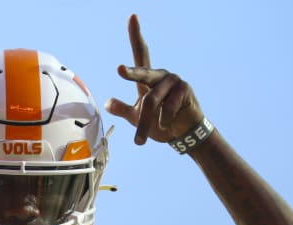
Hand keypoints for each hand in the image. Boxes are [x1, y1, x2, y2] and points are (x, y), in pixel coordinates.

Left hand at [105, 14, 203, 144]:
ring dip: (146, 123)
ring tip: (142, 139)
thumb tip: (107, 103)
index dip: (136, 35)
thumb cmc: (158, 123)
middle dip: (131, 73)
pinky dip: (163, 120)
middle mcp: (160, 75)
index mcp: (147, 78)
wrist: (182, 133)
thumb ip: (122, 109)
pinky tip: (168, 123)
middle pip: (142, 73)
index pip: (140, 53)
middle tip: (119, 69)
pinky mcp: (185, 89)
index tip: (133, 16)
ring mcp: (173, 80)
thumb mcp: (136, 118)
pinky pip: (167, 108)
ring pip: (151, 102)